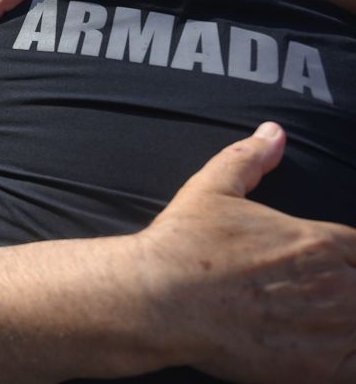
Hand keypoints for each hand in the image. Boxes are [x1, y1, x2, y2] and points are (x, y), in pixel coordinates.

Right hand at [137, 122, 355, 382]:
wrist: (156, 299)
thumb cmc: (182, 245)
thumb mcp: (212, 188)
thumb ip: (249, 159)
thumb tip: (273, 132)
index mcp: (317, 240)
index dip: (348, 260)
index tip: (330, 271)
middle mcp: (335, 283)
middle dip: (348, 291)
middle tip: (318, 299)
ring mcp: (331, 328)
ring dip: (349, 324)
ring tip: (320, 324)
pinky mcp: (319, 369)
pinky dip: (349, 359)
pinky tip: (327, 353)